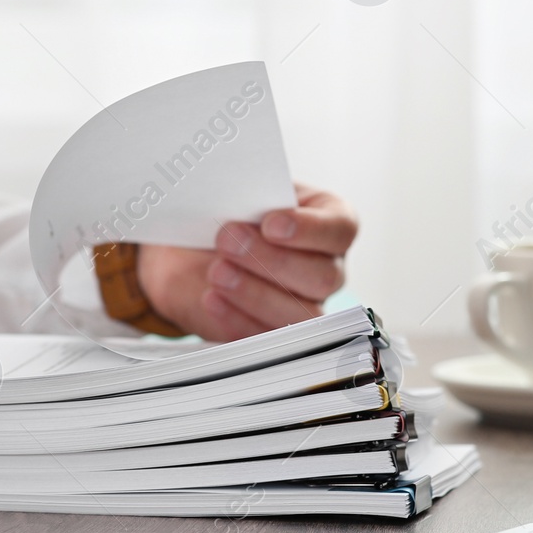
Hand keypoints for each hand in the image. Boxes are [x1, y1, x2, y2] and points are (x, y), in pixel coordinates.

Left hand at [136, 184, 357, 341]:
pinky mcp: (277, 335)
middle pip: (323, 277)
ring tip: (217, 272)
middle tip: (228, 241)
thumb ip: (252, 192)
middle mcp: (328, 267)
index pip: (341, 228)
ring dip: (256, 293)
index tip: (271, 224)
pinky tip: (212, 299)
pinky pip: (269, 339)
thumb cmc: (227, 212)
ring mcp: (307, 305)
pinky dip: (237, 319)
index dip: (310, 229)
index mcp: (329, 222)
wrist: (191, 249)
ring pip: (302, 314)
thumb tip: (243, 194)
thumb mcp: (240, 192)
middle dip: (272, 260)